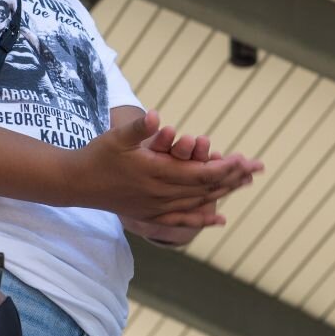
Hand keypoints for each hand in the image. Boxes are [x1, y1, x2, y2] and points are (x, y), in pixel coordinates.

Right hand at [72, 110, 262, 226]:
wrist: (76, 184)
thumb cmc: (97, 155)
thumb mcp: (117, 136)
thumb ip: (139, 127)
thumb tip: (157, 115)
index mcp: (157, 174)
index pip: (200, 173)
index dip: (224, 168)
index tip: (244, 160)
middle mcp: (161, 195)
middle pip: (206, 189)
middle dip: (233, 178)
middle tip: (258, 169)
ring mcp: (157, 208)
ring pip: (199, 202)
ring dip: (224, 193)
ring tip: (246, 183)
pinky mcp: (151, 215)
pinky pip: (183, 220)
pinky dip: (203, 218)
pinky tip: (220, 219)